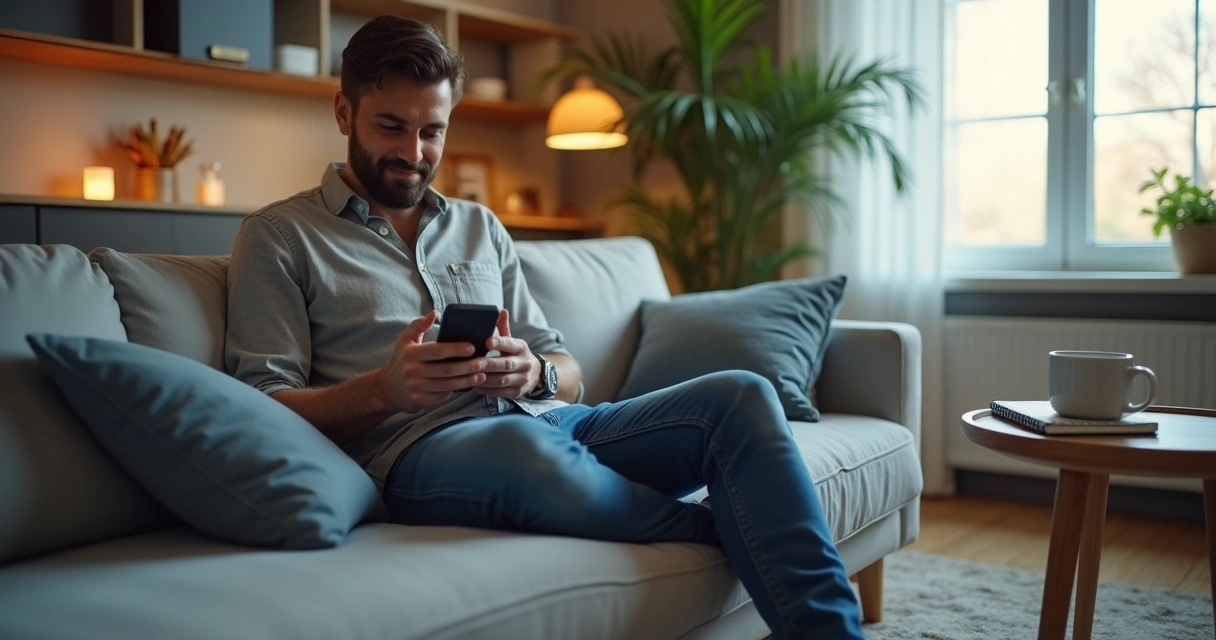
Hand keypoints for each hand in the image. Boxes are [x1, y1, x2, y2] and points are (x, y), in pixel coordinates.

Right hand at [374, 310, 489, 413]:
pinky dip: (456, 390)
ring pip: (447, 385)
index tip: (472, 347)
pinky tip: (467, 385)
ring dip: (466, 380)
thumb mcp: (405, 339)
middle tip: (484, 362)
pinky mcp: (419, 401)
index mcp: (410, 353)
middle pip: (446, 370)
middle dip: (467, 366)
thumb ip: (419, 325)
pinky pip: (442, 396)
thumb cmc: (401, 359)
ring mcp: (415, 387)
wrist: (387, 388)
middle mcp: (412, 371)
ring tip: (481, 374)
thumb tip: (434, 313)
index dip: (456, 349)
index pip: (437, 350)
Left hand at [474, 309, 539, 398]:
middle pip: (506, 364)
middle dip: (489, 364)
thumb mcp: (512, 341)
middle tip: (473, 362)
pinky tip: (476, 386)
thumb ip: (504, 328)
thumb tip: (501, 311)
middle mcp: (524, 363)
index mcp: (521, 348)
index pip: (510, 344)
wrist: (536, 375)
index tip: (487, 341)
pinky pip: (502, 392)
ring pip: (503, 380)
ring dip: (486, 379)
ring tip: (471, 375)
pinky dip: (488, 390)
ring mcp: (522, 379)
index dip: (499, 343)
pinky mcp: (518, 392)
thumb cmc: (516, 355)